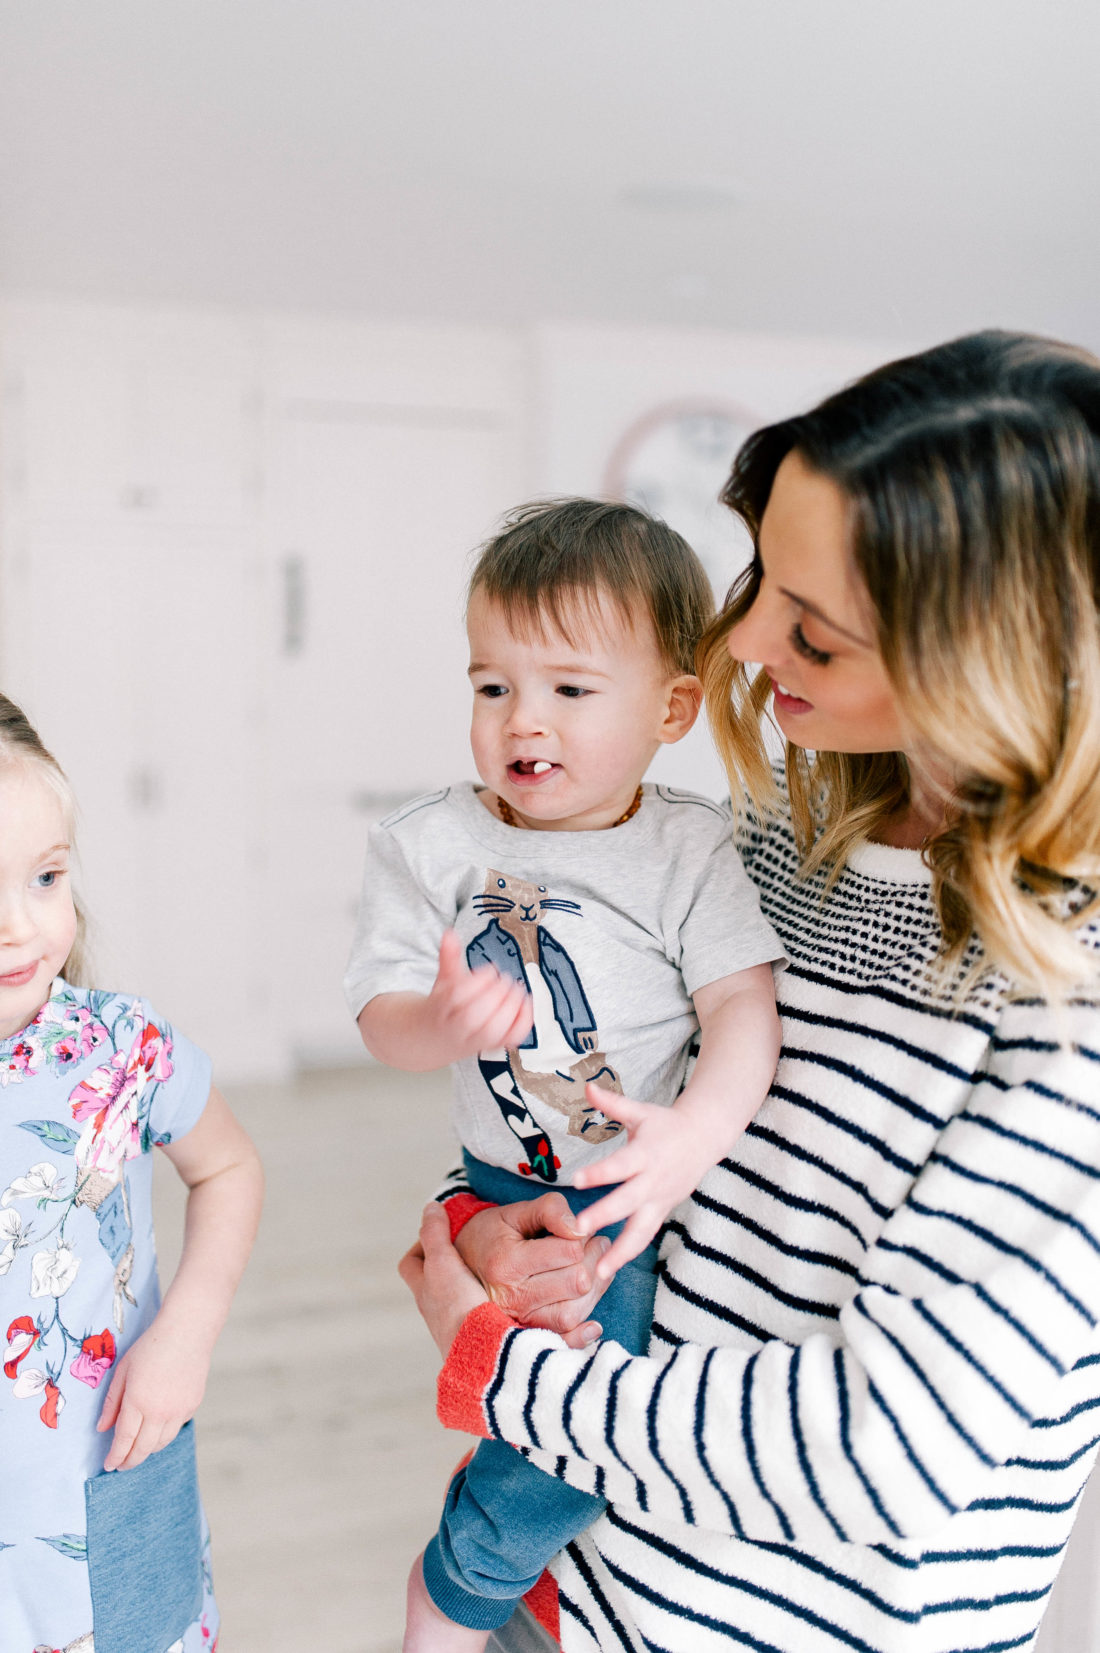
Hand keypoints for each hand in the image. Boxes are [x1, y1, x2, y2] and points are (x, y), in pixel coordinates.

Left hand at [97, 1318, 209, 1470]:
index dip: (115, 1457)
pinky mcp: (192, 1406)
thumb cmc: (151, 1346)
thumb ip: (112, 1402)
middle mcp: (160, 1411)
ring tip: (137, 1451)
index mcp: (138, 1401)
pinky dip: (163, 1435)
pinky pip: (175, 1429)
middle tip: (121, 1466)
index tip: (109, 1466)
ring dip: (147, 1451)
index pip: (124, 1440)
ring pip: (161, 1444)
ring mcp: (179, 1410)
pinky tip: (156, 1429)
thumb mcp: (123, 1370)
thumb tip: (102, 1428)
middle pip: (143, 1449)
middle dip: (130, 1461)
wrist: (187, 1332)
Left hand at [399, 1203, 493, 1357]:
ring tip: (495, 1272)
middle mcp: (435, 1311)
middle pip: (432, 1283)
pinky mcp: (478, 1337)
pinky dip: (492, 1305)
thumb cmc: (457, 1308)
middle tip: (470, 1250)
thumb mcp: (443, 1263)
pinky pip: (480, 1316)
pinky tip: (510, 1298)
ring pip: (456, 1300)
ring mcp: (456, 1326)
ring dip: (472, 1286)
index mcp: (425, 1291)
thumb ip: (435, 1235)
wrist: (479, 1355)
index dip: (419, 1245)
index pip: (410, 1264)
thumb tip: (431, 1208)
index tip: (438, 1230)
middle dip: (448, 1266)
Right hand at [427, 930, 532, 1060]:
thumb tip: (449, 933)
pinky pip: (509, 1040)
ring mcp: (474, 1040)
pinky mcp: (492, 1046)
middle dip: (494, 996)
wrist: (437, 1038)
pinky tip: (527, 1004)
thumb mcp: (444, 980)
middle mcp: (456, 1027)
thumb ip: (449, 957)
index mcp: (441, 1009)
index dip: (477, 981)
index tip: (490, 970)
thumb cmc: (445, 1006)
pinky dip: (522, 1023)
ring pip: (491, 1032)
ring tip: (518, 991)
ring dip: (509, 1009)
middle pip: (473, 1017)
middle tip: (506, 980)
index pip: (456, 997)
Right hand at [455, 1196, 608, 1346]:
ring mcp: (519, 1320)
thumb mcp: (514, 1212)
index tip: (582, 1230)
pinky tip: (592, 1322)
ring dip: (595, 1290)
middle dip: (594, 1260)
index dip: (584, 1237)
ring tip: (595, 1268)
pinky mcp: (525, 1335)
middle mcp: (512, 1296)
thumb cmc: (491, 1235)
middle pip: (576, 1282)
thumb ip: (549, 1210)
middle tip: (597, 1245)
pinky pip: (562, 1340)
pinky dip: (583, 1333)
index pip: (569, 1252)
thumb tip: (580, 1228)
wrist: (459, 1264)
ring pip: (575, 1312)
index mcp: (508, 1263)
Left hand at [572, 1085, 722, 1276]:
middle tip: (579, 1228)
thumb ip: (613, 1103)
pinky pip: (646, 1236)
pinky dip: (629, 1253)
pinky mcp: (663, 1211)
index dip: (599, 1173)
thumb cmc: (665, 1124)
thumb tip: (587, 1085)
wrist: (704, 1138)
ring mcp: (660, 1200)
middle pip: (628, 1202)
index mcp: (646, 1153)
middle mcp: (653, 1180)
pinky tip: (608, 1269)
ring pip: (641, 1231)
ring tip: (598, 1273)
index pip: (620, 1165)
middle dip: (604, 1216)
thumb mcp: (640, 1111)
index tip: (576, 1180)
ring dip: (621, 1253)